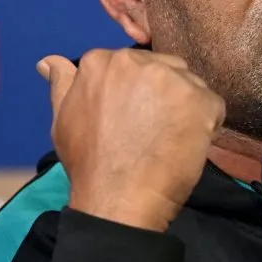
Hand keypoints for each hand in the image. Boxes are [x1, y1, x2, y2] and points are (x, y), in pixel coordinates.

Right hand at [36, 49, 225, 231]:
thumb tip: (49, 61)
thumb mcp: (63, 119)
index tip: (131, 119)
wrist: (118, 200)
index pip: (132, 66)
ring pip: (188, 85)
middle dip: (162, 95)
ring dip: (184, 107)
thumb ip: (62, 84)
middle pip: (163, 69)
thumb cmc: (88, 164)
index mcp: (101, 61)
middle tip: (151, 131)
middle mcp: (138, 61)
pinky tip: (186, 145)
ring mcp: (172, 79)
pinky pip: (212, 105)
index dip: (136, 94)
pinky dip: (206, 124)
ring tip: (168, 139)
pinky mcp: (202, 99)